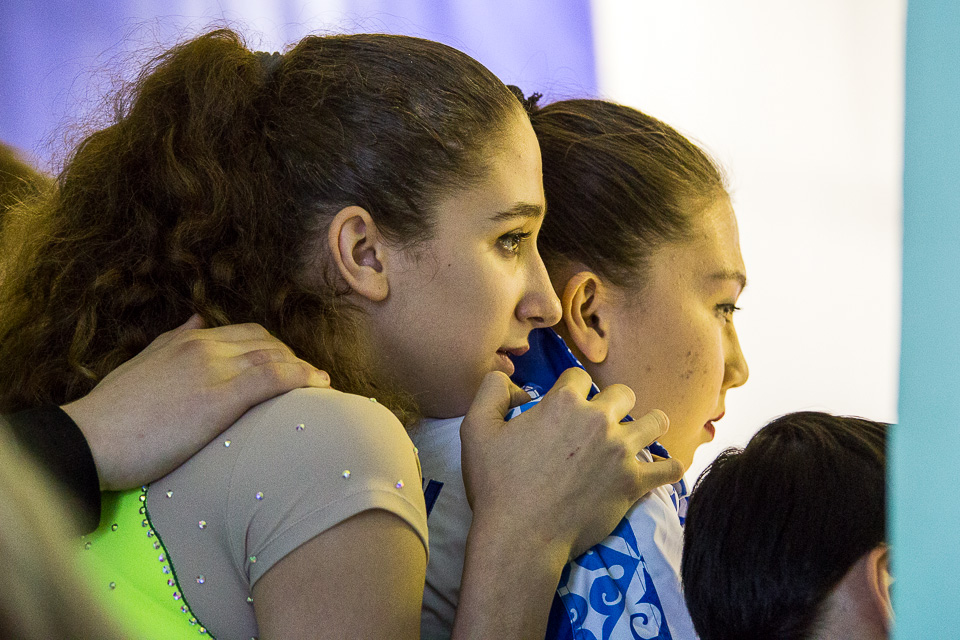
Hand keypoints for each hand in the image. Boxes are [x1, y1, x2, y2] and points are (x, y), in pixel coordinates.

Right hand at [61, 315, 329, 489]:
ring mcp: (214, 368)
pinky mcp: (221, 396)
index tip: (288, 366)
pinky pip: (274, 378)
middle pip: (265, 342)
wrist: (89, 440)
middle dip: (291, 358)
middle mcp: (203, 346)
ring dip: (303, 369)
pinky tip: (318, 387)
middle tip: (307, 380)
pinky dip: (301, 378)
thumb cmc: (112, 417)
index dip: (273, 349)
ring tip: (320, 386)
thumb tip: (196, 321)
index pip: (245, 334)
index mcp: (186, 341)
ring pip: (275, 357)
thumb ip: (172, 342)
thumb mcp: (141, 366)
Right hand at [460, 368, 682, 560]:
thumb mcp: (476, 429)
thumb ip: (491, 390)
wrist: (521, 537)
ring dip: (648, 424)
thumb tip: (510, 379)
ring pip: (654, 422)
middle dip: (613, 402)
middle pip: (622, 393)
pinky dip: (669, 467)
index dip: (571, 387)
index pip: (578, 376)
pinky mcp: (634, 483)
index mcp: (563, 402)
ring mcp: (621, 451)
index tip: (568, 401)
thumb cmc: (496, 485)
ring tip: (642, 432)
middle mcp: (598, 420)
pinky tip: (665, 467)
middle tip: (603, 420)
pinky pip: (668, 469)